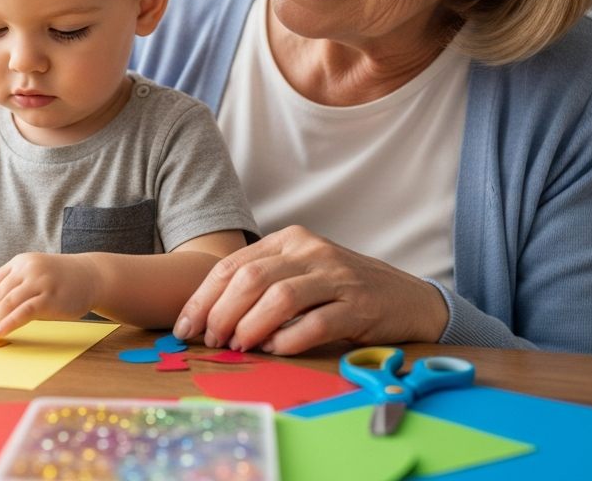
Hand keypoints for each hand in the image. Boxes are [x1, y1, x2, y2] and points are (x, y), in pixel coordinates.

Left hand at [0, 253, 99, 339]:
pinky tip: (1, 331)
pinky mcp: (50, 296)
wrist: (93, 276)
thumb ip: (17, 288)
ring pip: (8, 302)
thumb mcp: (35, 276)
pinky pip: (25, 311)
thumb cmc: (62, 281)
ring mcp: (39, 282)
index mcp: (19, 263)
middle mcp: (27, 269)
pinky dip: (10, 322)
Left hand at [171, 225, 448, 354]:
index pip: (234, 265)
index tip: (185, 326)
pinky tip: (274, 350)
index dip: (204, 298)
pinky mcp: (359, 306)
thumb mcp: (300, 272)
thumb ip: (261, 284)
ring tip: (238, 346)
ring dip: (251, 325)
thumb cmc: (342, 290)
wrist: (406, 298)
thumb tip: (209, 317)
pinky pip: (317, 323)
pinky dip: (289, 339)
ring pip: (280, 297)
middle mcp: (311, 252)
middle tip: (211, 341)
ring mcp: (337, 277)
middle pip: (252, 279)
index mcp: (290, 240)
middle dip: (222, 313)